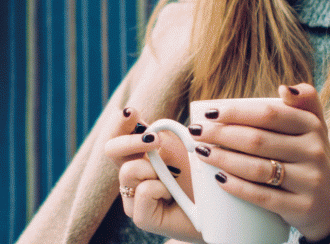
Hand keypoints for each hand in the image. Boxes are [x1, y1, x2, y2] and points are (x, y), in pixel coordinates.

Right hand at [103, 107, 200, 241]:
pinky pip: (143, 192)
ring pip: (128, 171)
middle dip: (130, 141)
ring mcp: (134, 198)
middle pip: (111, 150)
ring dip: (155, 169)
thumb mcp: (183, 146)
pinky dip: (162, 189)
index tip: (132, 112)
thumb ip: (163, 132)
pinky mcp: (142, 217)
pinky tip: (173, 195)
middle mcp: (132, 176)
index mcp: (140, 155)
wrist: (218, 207)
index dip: (119, 121)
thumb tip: (143, 122)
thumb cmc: (201, 175)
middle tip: (154, 140)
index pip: (118, 133)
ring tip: (173, 178)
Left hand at [188, 85, 329, 240]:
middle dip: (220, 135)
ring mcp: (309, 180)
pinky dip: (238, 187)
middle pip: (258, 140)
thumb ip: (305, 99)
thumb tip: (282, 88)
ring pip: (257, 168)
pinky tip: (218, 179)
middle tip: (196, 133)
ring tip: (202, 153)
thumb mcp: (315, 127)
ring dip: (223, 159)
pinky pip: (263, 196)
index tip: (208, 112)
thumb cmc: (310, 157)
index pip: (269, 114)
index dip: (235, 112)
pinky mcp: (301, 206)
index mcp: (313, 126)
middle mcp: (314, 151)